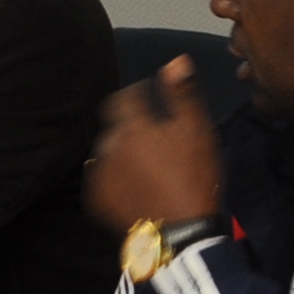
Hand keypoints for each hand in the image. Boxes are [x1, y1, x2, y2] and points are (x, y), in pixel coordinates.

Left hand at [86, 57, 223, 231]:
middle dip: (132, 128)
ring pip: (108, 153)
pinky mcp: (96, 198)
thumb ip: (183, 94)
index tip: (150, 102)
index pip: (124, 98)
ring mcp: (100, 173)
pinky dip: (114, 178)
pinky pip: (101, 179)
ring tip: (147, 169)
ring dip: (122, 154)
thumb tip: (176, 62)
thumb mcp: (198, 131)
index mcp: (133, 125)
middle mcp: (109, 145)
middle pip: (116, 127)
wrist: (182, 232)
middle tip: (156, 145)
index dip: (137, 96)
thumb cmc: (194, 178)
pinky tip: (134, 186)